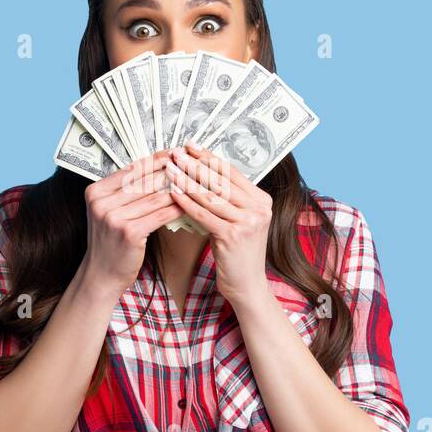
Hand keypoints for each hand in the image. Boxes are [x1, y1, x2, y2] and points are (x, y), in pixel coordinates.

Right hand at [80, 150, 183, 298]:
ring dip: (178, 188)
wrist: (102, 274)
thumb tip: (158, 166)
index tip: (175, 152)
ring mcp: (114, 218)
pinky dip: (177, 208)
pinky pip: (160, 215)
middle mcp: (102, 203)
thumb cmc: (111, 241)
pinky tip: (189, 203)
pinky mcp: (130, 233)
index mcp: (95, 191)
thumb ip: (126, 191)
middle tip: (191, 163)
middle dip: (171, 171)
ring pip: (155, 197)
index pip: (131, 169)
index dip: (156, 159)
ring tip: (195, 181)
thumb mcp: (109, 211)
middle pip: (144, 180)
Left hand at [165, 143, 271, 306]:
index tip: (190, 146)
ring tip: (170, 168)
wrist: (247, 284)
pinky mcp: (232, 236)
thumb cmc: (238, 252)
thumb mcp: (239, 220)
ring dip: (187, 179)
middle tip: (176, 152)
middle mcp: (259, 209)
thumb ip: (228, 199)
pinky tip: (172, 192)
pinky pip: (203, 214)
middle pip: (221, 179)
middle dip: (195, 164)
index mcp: (262, 200)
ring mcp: (248, 222)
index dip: (209, 157)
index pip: (232, 172)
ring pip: (210, 194)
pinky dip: (186, 202)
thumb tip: (201, 172)